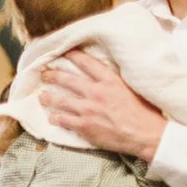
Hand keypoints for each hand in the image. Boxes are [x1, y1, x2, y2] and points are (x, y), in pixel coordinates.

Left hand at [40, 51, 167, 160]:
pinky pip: (63, 120)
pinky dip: (55, 118)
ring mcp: (88, 109)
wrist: (145, 134)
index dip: (73, 56)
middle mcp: (96, 92)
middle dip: (53, 75)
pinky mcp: (84, 126)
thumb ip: (114, 81)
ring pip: (60, 100)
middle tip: (44, 73)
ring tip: (42, 96)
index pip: (87, 63)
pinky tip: (51, 117)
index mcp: (110, 81)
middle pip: (67, 79)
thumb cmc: (143, 112)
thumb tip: (103, 75)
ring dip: (48, 97)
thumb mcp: (131, 88)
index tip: (64, 52)